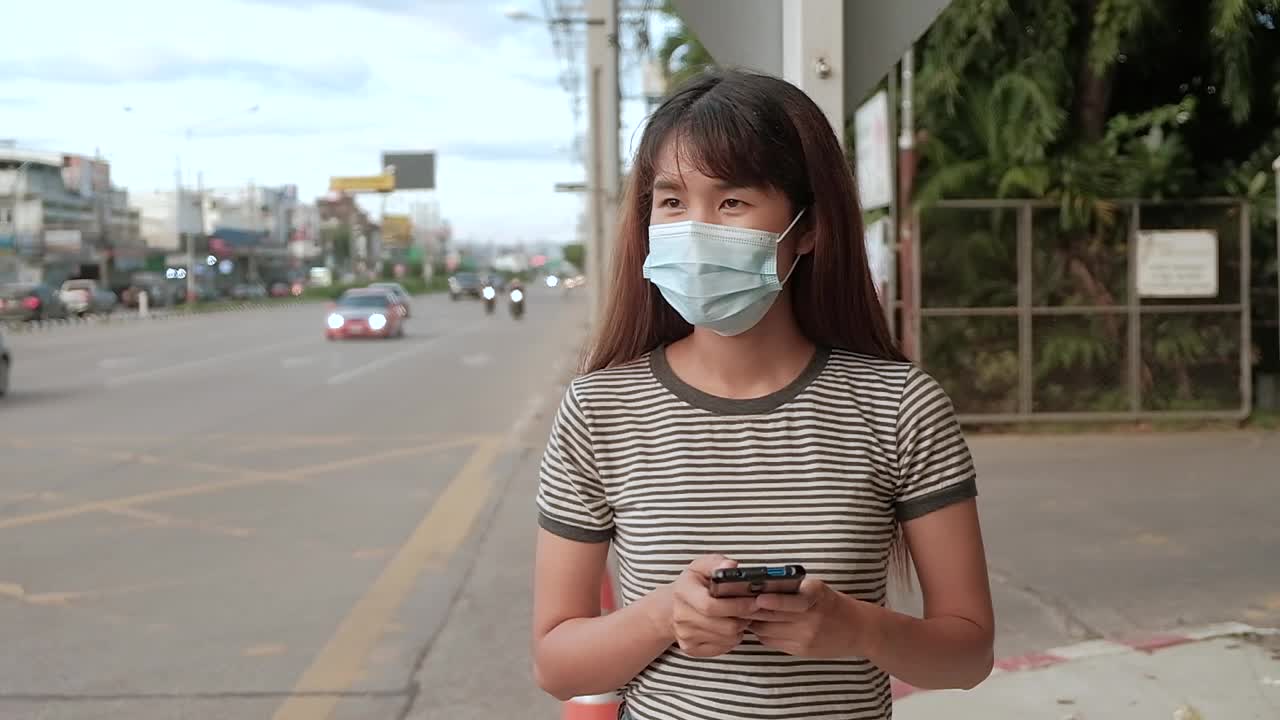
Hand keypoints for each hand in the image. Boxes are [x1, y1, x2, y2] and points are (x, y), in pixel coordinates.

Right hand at [669, 555, 757, 657]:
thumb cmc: (692, 584)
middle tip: (751, 609)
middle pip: (723, 626)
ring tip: (738, 616)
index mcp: (683, 592)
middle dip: (743, 618)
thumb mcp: (701, 566)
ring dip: (739, 628)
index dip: (736, 606)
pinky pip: (723, 648)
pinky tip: (728, 627)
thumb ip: (717, 562)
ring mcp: (685, 635)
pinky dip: (732, 639)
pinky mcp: (691, 649)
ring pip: (727, 638)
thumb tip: (731, 566)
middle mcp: (681, 616)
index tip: (754, 601)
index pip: (710, 606)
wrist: (671, 608)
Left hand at [747, 578, 865, 658]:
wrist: (858, 630)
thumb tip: (759, 588)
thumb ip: (793, 590)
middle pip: (773, 616)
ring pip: (768, 630)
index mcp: (816, 597)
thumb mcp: (818, 590)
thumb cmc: (833, 604)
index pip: (790, 600)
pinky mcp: (801, 650)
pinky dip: (763, 634)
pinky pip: (772, 642)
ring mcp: (805, 637)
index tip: (756, 597)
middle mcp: (811, 618)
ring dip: (754, 622)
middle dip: (752, 610)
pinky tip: (761, 626)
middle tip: (737, 602)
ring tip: (745, 613)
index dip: (770, 600)